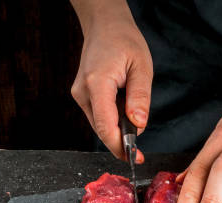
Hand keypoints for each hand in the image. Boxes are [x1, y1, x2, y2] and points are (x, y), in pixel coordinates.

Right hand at [70, 0, 151, 161]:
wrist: (105, 26)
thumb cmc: (125, 42)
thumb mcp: (142, 67)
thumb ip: (140, 97)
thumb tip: (139, 125)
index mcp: (97, 83)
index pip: (105, 125)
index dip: (120, 146)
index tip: (135, 157)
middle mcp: (83, 91)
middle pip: (100, 130)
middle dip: (120, 143)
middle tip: (139, 152)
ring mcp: (79, 94)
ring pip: (99, 126)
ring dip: (116, 131)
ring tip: (133, 122)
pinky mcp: (81, 96)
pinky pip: (97, 117)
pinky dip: (111, 122)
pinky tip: (123, 113)